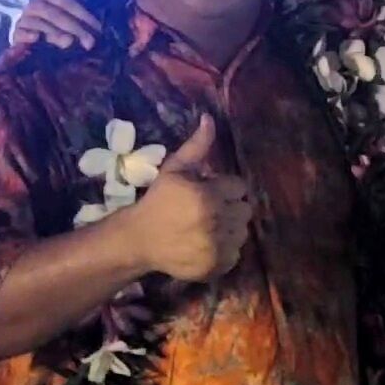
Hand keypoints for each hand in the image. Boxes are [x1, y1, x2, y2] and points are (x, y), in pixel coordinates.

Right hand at [13, 0, 100, 50]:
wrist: (34, 37)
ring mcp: (23, 18)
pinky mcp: (15, 34)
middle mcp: (34, 4)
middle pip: (54, 13)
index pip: (66, 1)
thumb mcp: (72, 16)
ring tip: (69, 43)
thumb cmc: (59, 24)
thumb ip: (84, 16)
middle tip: (89, 42)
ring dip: (55, 33)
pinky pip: (19, 33)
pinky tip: (35, 39)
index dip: (83, 15)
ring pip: (37, 23)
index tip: (98, 29)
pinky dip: (27, 35)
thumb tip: (102, 22)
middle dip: (74, 28)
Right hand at [128, 115, 251, 282]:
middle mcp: (217, 220)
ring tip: (211, 226)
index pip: (239, 187)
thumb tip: (209, 118)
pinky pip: (236, 254)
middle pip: (245, 210)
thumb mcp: (175, 169)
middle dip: (231, 207)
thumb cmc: (158, 200)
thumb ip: (197, 145)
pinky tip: (208, 243)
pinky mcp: (216, 266)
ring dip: (231, 228)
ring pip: (243, 232)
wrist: (139, 239)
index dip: (226, 188)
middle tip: (212, 209)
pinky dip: (226, 249)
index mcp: (209, 195)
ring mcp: (217, 246)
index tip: (212, 191)